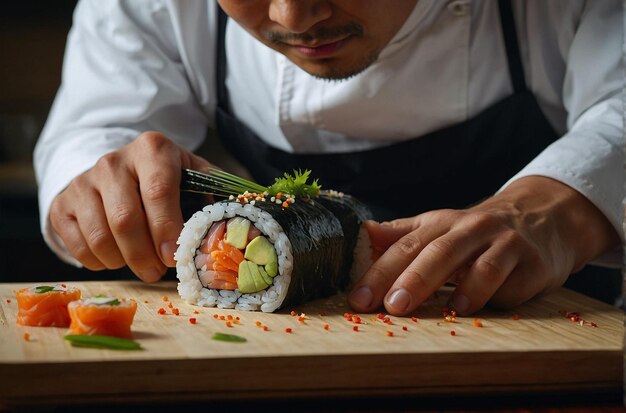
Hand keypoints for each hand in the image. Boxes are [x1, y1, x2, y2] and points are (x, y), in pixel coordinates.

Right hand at [50, 132, 213, 281]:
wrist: (115, 170)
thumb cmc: (164, 178)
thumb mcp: (192, 174)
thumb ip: (217, 191)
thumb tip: (245, 216)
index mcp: (153, 150)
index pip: (159, 191)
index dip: (167, 229)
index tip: (174, 258)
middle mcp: (114, 161)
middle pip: (125, 219)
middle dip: (144, 256)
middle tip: (157, 272)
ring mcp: (83, 181)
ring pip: (100, 236)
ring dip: (123, 261)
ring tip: (140, 264)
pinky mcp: (62, 203)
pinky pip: (77, 245)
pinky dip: (98, 262)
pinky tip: (116, 257)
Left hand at [348, 176, 619, 315]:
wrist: (541, 215)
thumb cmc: (475, 230)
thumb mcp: (437, 226)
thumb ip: (399, 234)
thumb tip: (360, 235)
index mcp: (440, 224)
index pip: (404, 246)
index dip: (379, 272)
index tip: (359, 299)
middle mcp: (471, 230)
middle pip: (439, 253)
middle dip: (415, 279)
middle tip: (394, 306)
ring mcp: (505, 245)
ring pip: (484, 267)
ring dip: (466, 289)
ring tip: (450, 310)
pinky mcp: (535, 263)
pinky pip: (517, 283)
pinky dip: (500, 297)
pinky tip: (486, 309)